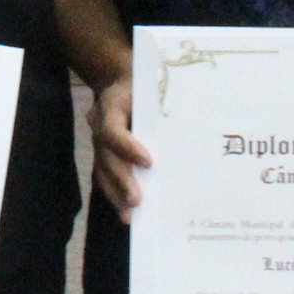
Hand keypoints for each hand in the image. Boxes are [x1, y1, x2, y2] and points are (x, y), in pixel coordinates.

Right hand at [89, 78, 149, 221]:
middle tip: (137, 200)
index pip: (112, 129)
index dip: (127, 147)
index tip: (148, 161)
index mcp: (110, 103)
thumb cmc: (143, 82)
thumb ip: (162, 101)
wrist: (120, 78)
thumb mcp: (151, 83)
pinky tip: (126, 214)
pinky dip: (115, 195)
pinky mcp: (104, 152)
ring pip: (102, 169)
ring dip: (116, 194)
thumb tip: (195, 123)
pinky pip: (105, 175)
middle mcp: (98, 123)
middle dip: (121, 179)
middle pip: (105, 155)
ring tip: (129, 215)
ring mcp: (98, 140)